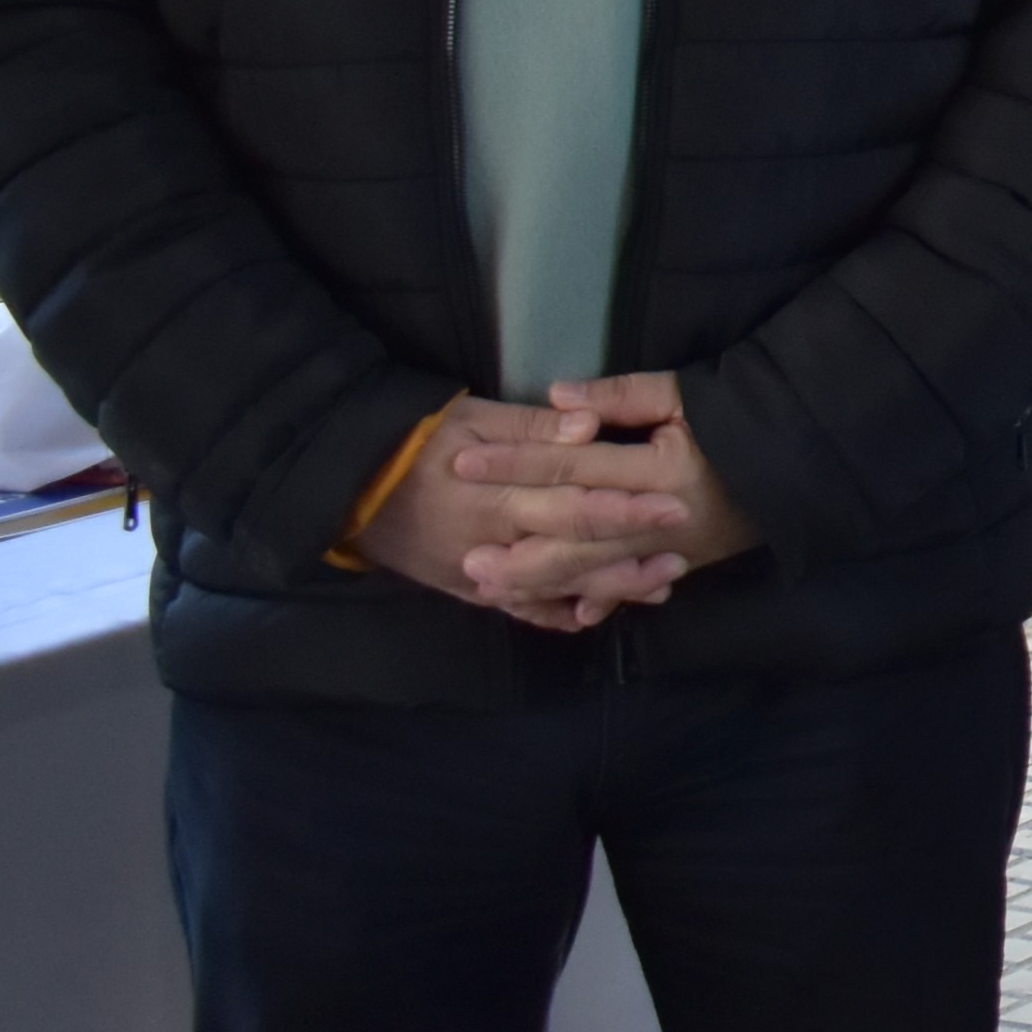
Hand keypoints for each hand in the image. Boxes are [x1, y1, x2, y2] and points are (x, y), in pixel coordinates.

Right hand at [352, 390, 693, 632]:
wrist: (349, 488)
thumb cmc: (418, 441)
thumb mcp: (473, 417)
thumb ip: (533, 427)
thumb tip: (588, 426)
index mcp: (497, 500)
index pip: (573, 509)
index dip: (625, 511)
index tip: (673, 507)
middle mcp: (492, 545)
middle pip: (572, 558)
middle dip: (630, 559)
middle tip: (682, 555)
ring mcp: (479, 574)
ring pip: (553, 591)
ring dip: (608, 591)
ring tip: (660, 585)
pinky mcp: (468, 590)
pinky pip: (521, 609)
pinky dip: (560, 613)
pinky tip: (596, 612)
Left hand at [462, 371, 763, 626]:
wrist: (797, 461)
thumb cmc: (735, 420)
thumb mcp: (684, 395)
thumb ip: (621, 397)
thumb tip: (557, 399)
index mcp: (660, 468)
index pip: (573, 465)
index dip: (517, 463)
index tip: (466, 463)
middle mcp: (662, 518)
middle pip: (575, 533)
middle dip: (518, 544)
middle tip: (466, 554)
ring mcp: (672, 549)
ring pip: (596, 570)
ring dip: (542, 580)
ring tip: (492, 585)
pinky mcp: (681, 563)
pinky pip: (632, 589)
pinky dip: (599, 601)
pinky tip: (562, 613)